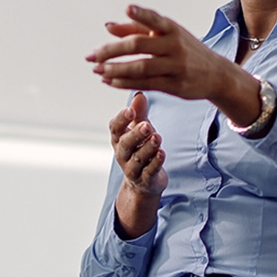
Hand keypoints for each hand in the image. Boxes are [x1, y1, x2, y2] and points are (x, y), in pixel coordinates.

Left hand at [86, 4, 234, 101]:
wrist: (217, 74)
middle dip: (111, 50)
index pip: (154, 19)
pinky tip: (109, 81)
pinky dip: (125, 83)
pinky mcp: (175, 85)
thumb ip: (136, 29)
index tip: (127, 8)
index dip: (141, 13)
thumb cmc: (184, 50)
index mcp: (171, 28)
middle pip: (139, 45)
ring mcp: (176, 66)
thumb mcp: (165, 35)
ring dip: (115, 69)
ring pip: (141, 67)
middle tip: (91, 56)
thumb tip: (108, 26)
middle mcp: (175, 45)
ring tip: (97, 70)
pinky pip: (146, 84)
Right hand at [110, 93, 166, 238]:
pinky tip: (161, 154)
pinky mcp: (145, 179)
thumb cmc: (140, 150)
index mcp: (119, 139)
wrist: (143, 182)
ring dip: (148, 147)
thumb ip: (140, 114)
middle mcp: (123, 154)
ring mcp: (132, 168)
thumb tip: (139, 93)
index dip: (121, 120)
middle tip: (146, 125)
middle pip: (126, 144)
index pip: (115, 128)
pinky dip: (155, 163)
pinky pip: (149, 171)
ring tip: (157, 137)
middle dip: (136, 134)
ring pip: (138, 158)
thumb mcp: (140, 130)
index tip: (129, 111)